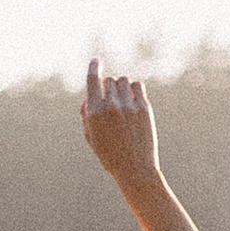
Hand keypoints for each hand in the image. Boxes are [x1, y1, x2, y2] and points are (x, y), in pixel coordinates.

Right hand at [81, 61, 163, 192]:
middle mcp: (110, 106)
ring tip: (124, 101)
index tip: (96, 60)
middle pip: (108, 80)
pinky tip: (134, 99)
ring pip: (123, 80)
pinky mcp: (143, 107)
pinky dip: (134, 89)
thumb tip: (88, 98)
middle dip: (109, 87)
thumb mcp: (92, 138)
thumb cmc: (111, 156)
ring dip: (122, 87)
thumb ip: (87, 116)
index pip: (92, 80)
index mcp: (94, 113)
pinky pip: (137, 85)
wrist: (135, 170)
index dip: (93, 66)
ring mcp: (127, 106)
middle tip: (113, 101)